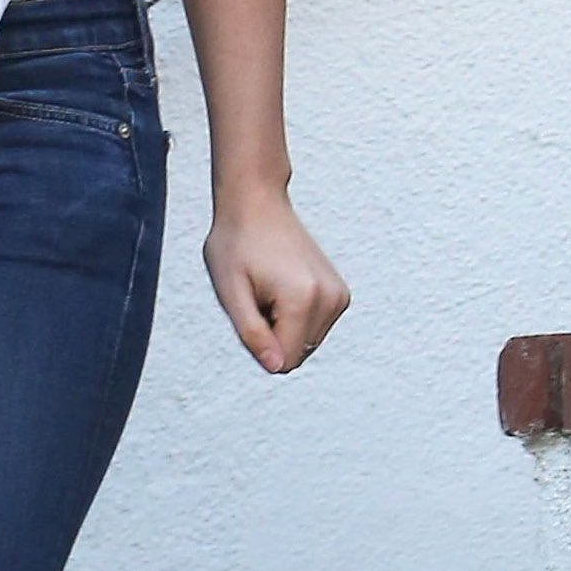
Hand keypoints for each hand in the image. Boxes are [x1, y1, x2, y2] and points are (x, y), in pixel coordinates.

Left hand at [204, 188, 349, 374]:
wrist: (257, 203)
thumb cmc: (235, 243)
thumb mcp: (230, 291)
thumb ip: (252, 333)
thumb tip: (276, 366)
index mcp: (303, 299)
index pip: (284, 361)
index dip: (259, 344)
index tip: (250, 308)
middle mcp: (330, 299)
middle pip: (297, 354)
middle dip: (272, 335)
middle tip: (257, 296)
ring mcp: (340, 296)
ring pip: (306, 344)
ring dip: (283, 326)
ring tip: (269, 289)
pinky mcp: (341, 294)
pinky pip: (314, 328)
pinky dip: (295, 317)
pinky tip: (282, 286)